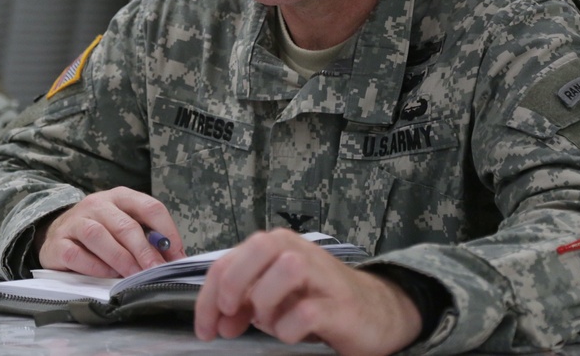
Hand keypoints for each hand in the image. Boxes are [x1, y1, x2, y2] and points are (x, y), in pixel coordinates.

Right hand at [37, 187, 184, 277]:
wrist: (55, 233)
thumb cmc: (99, 230)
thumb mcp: (123, 225)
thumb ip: (147, 238)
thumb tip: (175, 259)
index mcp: (120, 196)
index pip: (149, 206)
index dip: (167, 231)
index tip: (176, 256)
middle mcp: (97, 204)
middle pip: (125, 224)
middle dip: (144, 250)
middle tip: (156, 270)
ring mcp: (75, 221)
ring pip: (99, 236)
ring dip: (120, 258)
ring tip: (134, 275)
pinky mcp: (58, 242)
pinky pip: (77, 254)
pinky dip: (95, 266)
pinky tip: (108, 275)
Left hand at [195, 229, 421, 355]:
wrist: (374, 312)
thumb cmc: (315, 300)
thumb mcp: (272, 296)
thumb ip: (243, 301)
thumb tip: (216, 322)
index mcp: (275, 245)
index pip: (228, 261)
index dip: (208, 298)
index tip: (205, 329)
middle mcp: (298, 250)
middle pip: (258, 247)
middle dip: (235, 283)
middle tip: (232, 314)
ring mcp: (322, 275)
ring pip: (286, 269)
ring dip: (267, 302)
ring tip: (269, 322)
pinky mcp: (340, 304)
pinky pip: (307, 312)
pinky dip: (290, 328)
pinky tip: (292, 333)